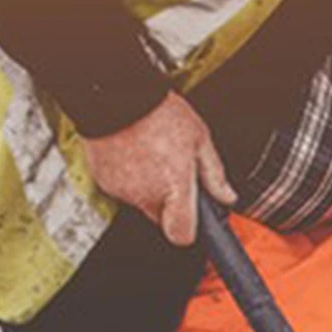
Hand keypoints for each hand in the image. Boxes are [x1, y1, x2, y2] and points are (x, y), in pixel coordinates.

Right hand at [81, 92, 235, 246]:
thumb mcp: (199, 139)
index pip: (182, 235)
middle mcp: (147, 195)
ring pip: (142, 202)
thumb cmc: (157, 112)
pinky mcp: (104, 182)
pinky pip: (122, 190)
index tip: (192, 217)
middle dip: (169, 201)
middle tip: (172, 171)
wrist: (116, 96)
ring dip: (148, 187)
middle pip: (162, 217)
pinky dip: (128, 178)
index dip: (189, 229)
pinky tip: (134, 154)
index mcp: (175, 188)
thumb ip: (214, 174)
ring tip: (152, 155)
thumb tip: (227, 196)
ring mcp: (123, 191)